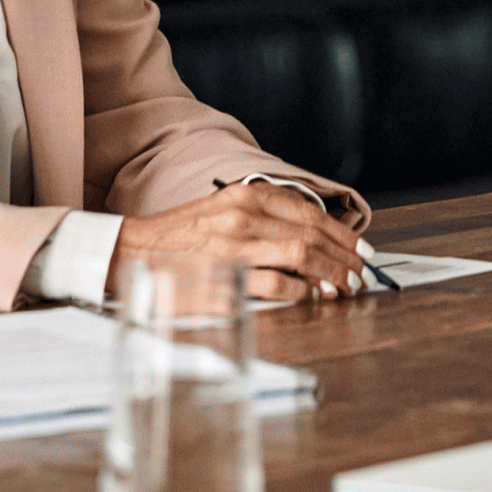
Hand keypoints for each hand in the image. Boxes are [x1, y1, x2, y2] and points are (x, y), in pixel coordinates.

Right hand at [111, 182, 373, 301]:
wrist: (132, 251)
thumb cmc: (181, 236)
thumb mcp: (224, 210)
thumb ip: (264, 220)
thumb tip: (310, 243)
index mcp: (246, 194)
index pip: (309, 212)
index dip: (341, 233)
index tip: (359, 250)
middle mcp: (244, 214)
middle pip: (312, 234)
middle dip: (343, 257)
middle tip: (360, 274)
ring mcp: (235, 245)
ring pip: (302, 255)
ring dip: (330, 274)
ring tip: (344, 288)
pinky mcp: (225, 276)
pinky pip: (277, 283)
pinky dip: (301, 291)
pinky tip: (311, 297)